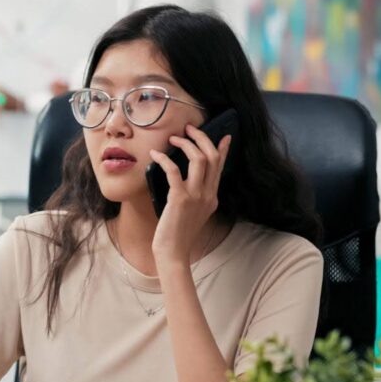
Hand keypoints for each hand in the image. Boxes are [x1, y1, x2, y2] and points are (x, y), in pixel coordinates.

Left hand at [147, 125, 231, 266]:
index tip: (225, 136)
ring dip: (186, 144)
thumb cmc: (177, 233)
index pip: (220, 167)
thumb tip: (185, 177)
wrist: (173, 252)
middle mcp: (208, 194)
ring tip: (173, 138)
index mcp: (212, 197)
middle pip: (212, 156)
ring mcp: (196, 196)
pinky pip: (174, 171)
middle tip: (189, 128)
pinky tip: (155, 155)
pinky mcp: (180, 199)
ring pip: (199, 159)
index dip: (223, 149)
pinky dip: (164, 159)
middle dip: (202, 138)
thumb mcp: (193, 212)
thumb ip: (195, 196)